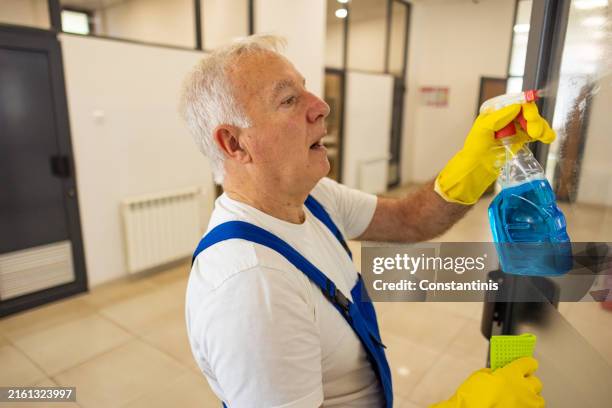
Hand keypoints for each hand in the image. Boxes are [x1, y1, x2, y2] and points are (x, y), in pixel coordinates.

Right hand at [430, 357, 544, 407]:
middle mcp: (524, 388)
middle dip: (528, 383)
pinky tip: (516, 406)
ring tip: (519, 399)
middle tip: (518, 384)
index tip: (523, 365)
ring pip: (538, 399)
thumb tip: (499, 375)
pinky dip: (526, 407)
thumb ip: (494, 373)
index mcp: (513, 373)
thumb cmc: (475, 395)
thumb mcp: (481, 376)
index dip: (526, 364)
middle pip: (536, 382)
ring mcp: (527, 404)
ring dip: (530, 397)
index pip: (529, 363)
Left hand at [434, 102, 555, 204]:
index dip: (525, 106)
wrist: (476, 168)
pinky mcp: (520, 140)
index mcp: (495, 111)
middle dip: (534, 119)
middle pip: (527, 112)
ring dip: (541, 126)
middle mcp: (506, 118)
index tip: (530, 116)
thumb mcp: (483, 129)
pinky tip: (547, 137)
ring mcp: (514, 129)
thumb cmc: (475, 148)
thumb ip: (499, 117)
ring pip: (533, 122)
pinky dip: (544, 134)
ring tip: (541, 136)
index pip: (515, 102)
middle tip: (534, 131)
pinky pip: (535, 133)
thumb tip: (517, 106)